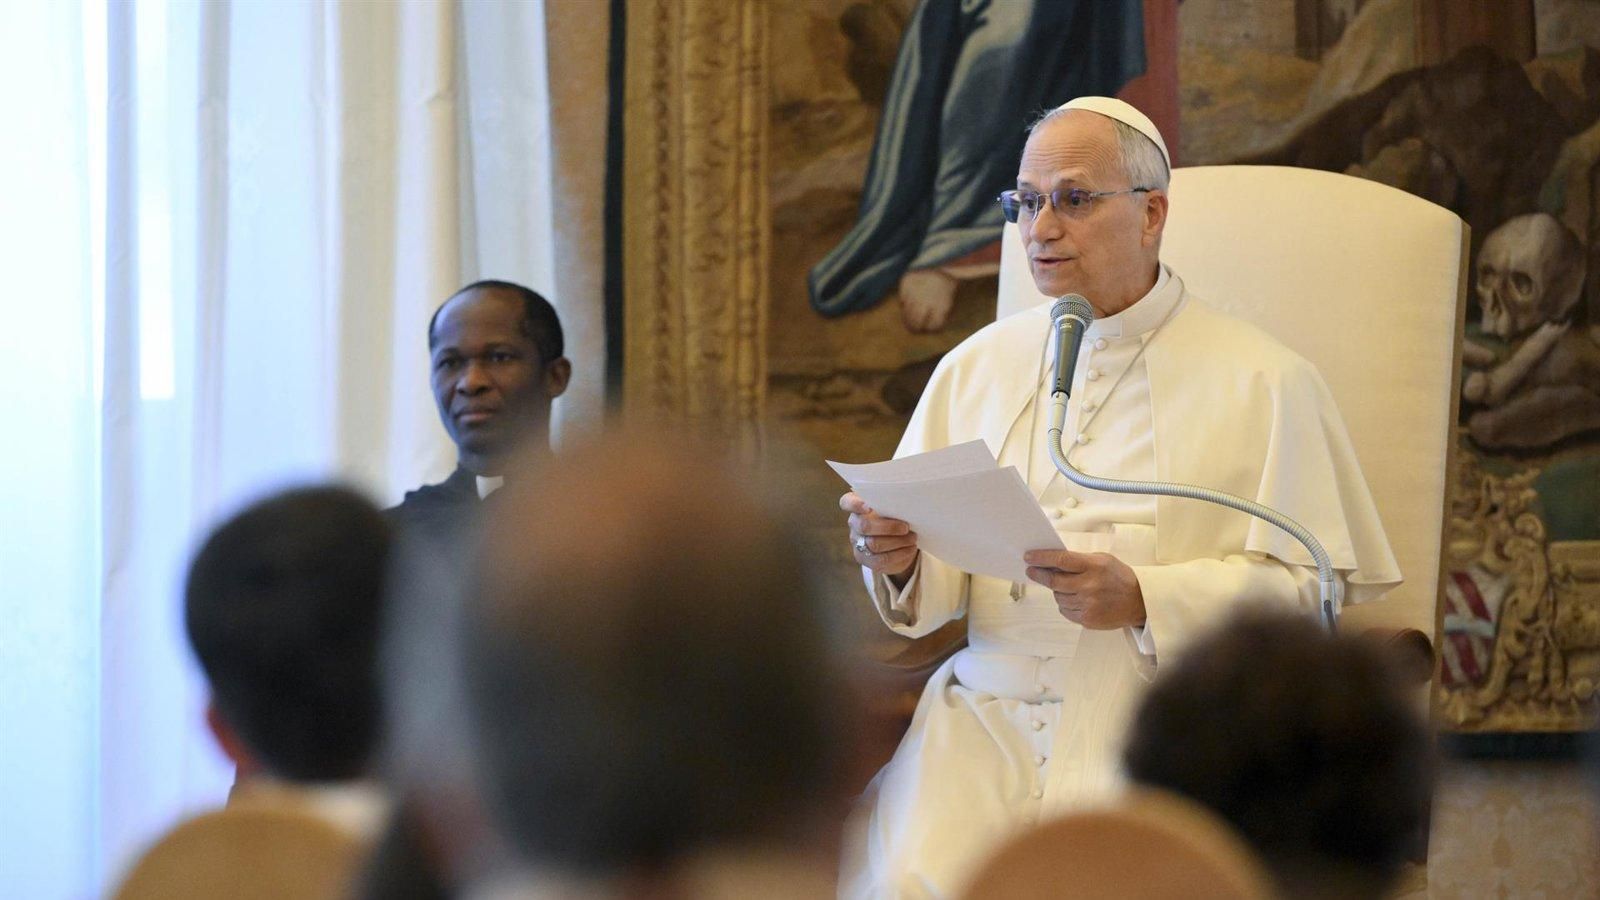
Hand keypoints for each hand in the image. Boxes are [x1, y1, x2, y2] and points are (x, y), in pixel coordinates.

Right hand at [841, 492, 918, 579]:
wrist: (896, 538)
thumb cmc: (894, 515)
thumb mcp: (892, 506)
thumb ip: (893, 503)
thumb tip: (907, 504)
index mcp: (856, 505)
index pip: (847, 502)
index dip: (855, 505)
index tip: (868, 507)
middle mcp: (854, 523)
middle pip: (864, 526)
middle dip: (888, 527)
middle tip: (906, 527)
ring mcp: (857, 542)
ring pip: (874, 544)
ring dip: (898, 541)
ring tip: (912, 538)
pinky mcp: (864, 559)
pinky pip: (881, 560)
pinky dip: (899, 554)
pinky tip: (910, 548)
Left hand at [1024, 549, 1144, 629]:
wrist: (1139, 602)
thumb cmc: (1119, 577)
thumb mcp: (1103, 560)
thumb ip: (1079, 560)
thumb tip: (1052, 561)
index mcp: (1093, 567)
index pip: (1061, 561)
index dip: (1041, 558)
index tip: (1028, 557)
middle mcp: (1089, 586)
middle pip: (1054, 582)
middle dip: (1039, 575)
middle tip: (1031, 571)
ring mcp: (1088, 605)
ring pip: (1058, 597)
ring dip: (1057, 590)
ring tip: (1067, 586)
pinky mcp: (1087, 620)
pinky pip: (1065, 610)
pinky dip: (1065, 604)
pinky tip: (1075, 599)